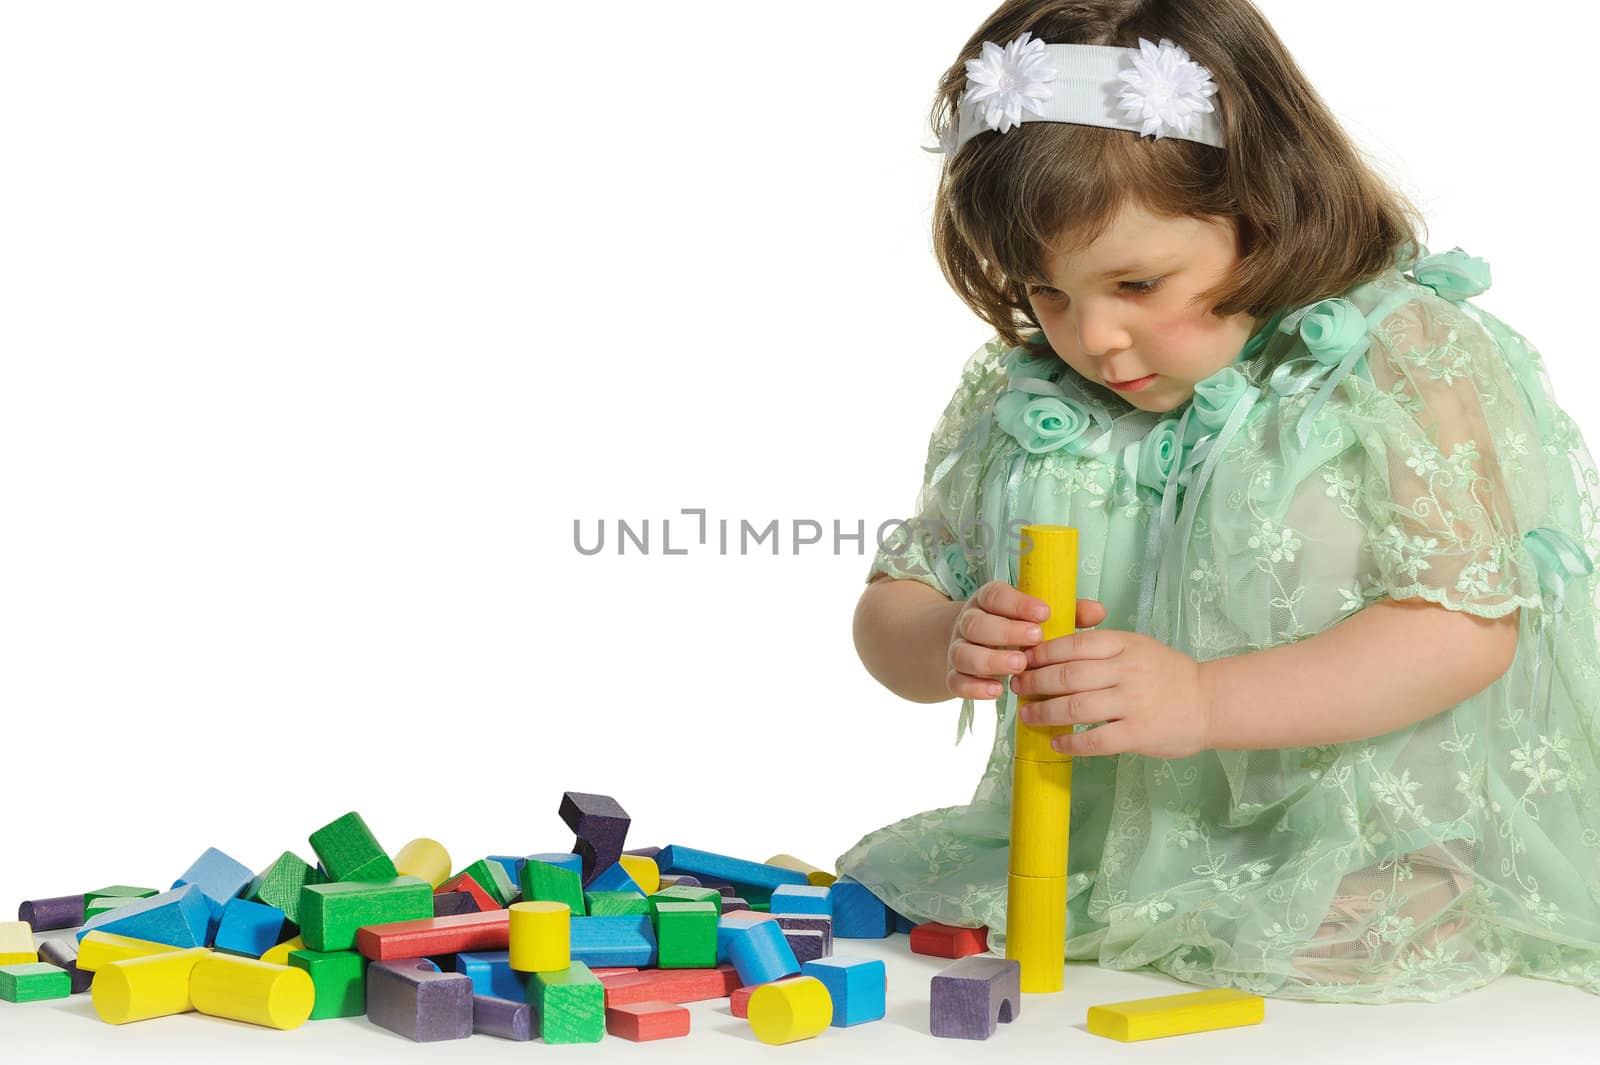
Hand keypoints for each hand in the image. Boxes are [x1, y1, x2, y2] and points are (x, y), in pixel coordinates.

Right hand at [945, 580, 1107, 701]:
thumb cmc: (1014, 630)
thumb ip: (1066, 614)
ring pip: (964, 653)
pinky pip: (956, 682)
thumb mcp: (1036, 618)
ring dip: (990, 660)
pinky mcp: (953, 676)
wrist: (970, 646)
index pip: (995, 595)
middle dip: (1005, 632)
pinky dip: (974, 688)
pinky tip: (997, 692)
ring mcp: (958, 649)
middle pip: (976, 623)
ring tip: (1019, 667)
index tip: (1044, 613)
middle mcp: (969, 622)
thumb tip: (1099, 612)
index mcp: (988, 602)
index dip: (1017, 603)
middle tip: (1035, 640)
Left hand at [1011, 627, 1214, 758]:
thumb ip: (1103, 648)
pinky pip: (1095, 740)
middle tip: (1018, 688)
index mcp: (1125, 645)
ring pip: (1076, 706)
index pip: (1074, 644)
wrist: (1210, 702)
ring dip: (1044, 712)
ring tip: (1027, 716)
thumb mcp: (1138, 647)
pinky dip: (1071, 742)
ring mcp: (1133, 703)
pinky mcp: (1138, 733)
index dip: (1042, 653)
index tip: (1024, 660)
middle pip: (1068, 674)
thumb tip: (1053, 652)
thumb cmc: (1168, 674)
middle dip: (1035, 682)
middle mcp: (1127, 671)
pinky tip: (1057, 742)